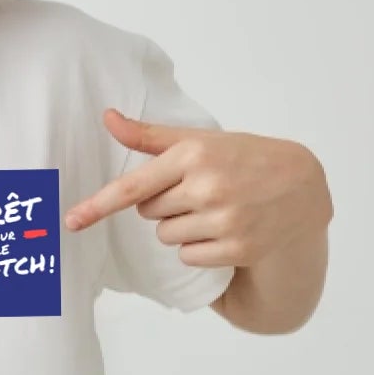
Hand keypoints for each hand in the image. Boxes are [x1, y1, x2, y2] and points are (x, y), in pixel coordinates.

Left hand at [61, 109, 330, 268]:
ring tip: (214, 210)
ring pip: (167, 237)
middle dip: (165, 205)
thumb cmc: (243, 157)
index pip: (134, 187)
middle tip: (198, 191)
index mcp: (193, 156)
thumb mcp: (199, 139)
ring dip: (182, 228)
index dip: (99, 205)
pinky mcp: (238, 247)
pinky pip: (189, 256)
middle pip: (149, 214)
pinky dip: (200, 248)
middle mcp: (208, 187)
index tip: (72, 221)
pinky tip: (225, 229)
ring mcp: (225, 220)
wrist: (301, 186)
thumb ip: (150, 136)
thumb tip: (107, 118)